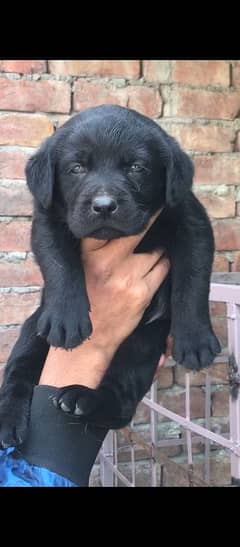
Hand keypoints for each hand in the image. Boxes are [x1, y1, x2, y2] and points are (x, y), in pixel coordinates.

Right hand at [81, 213, 169, 358]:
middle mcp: (107, 263)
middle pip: (137, 232)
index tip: (136, 205)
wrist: (88, 339)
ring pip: (154, 253)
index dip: (126, 215)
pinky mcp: (141, 293)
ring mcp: (126, 278)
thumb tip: (117, 224)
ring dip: (157, 251)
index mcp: (88, 254)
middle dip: (150, 220)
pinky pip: (161, 270)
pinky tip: (158, 266)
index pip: (110, 225)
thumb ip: (95, 248)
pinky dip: (163, 265)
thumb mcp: (80, 269)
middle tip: (158, 210)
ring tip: (154, 250)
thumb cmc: (85, 300)